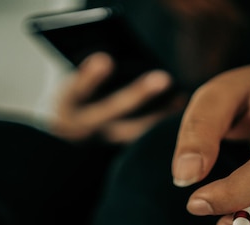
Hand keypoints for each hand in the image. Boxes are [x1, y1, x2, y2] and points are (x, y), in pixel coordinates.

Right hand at [49, 52, 185, 143]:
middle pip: (110, 111)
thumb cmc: (78, 96)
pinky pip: (144, 141)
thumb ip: (94, 72)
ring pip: (132, 132)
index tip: (105, 61)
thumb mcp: (79, 83)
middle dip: (137, 95)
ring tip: (181, 98)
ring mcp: (103, 141)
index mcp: (69, 105)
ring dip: (158, 116)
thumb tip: (118, 49)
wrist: (73, 133)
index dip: (90, 78)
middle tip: (163, 79)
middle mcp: (85, 126)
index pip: (77, 90)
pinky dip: (162, 125)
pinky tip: (180, 107)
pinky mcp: (119, 150)